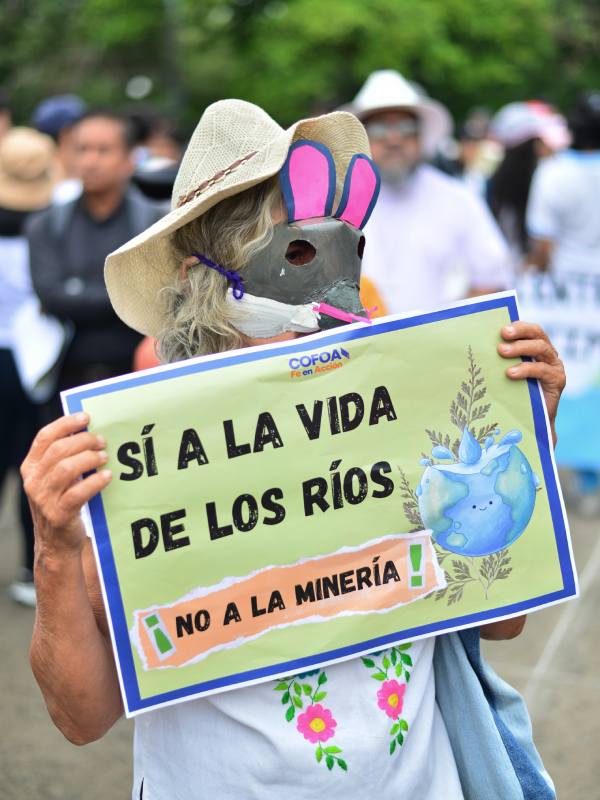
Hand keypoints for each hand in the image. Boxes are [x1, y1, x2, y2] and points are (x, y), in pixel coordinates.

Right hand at [21, 413, 111, 556]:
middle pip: (57, 451)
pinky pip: (78, 493)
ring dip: (89, 459)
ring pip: (66, 469)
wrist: (57, 542)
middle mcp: (33, 481)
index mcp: (31, 467)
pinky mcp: (58, 514)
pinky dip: (95, 482)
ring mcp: (44, 499)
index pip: (44, 437)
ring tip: (104, 457)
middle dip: (83, 441)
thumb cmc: (62, 501)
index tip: (86, 417)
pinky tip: (107, 476)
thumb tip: (88, 430)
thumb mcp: (56, 478)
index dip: (65, 424)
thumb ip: (64, 457)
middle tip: (102, 441)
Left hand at [498, 322, 565, 442]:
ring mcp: (554, 366)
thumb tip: (474, 346)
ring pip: (541, 348)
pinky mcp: (557, 380)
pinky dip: (526, 369)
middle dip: (520, 333)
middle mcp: (548, 354)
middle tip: (502, 335)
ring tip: (502, 352)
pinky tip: (511, 373)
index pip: (530, 330)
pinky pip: (543, 370)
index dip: (518, 326)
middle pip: (537, 335)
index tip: (501, 328)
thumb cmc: (513, 393)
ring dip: (521, 348)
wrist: (529, 420)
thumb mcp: (505, 372)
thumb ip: (499, 359)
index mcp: (536, 347)